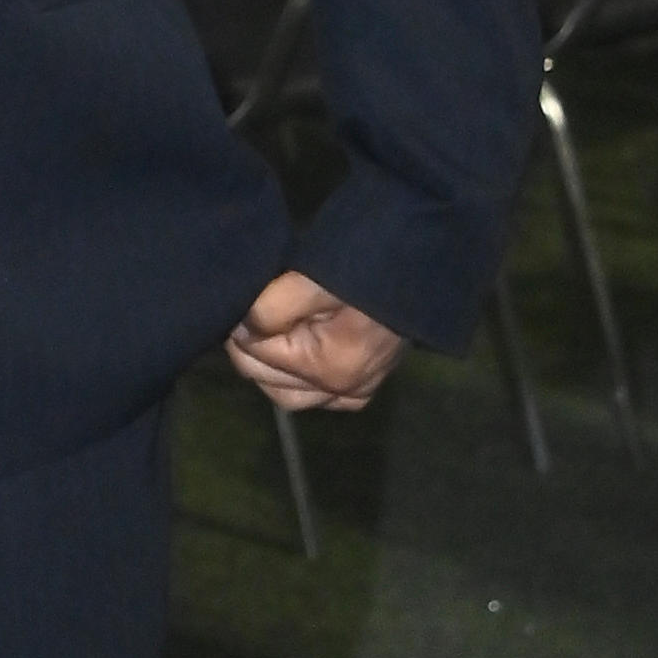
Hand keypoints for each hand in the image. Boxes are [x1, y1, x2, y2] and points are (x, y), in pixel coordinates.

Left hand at [227, 269, 404, 414]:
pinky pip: (316, 396)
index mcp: (332, 367)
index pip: (257, 357)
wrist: (420, 260)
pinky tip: (294, 350)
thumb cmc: (368, 264)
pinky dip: (296, 378)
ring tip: (267, 329)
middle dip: (249, 348)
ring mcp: (358, 391)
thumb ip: (271, 308)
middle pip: (267, 381)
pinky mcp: (365, 387)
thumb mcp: (313, 279)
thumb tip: (241, 329)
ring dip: (269, 365)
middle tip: (245, 314)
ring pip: (287, 393)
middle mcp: (346, 389)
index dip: (239, 328)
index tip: (237, 303)